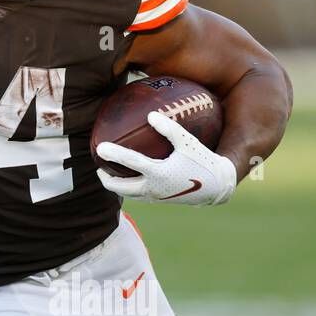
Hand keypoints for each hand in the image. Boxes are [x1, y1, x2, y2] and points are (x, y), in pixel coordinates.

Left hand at [96, 111, 236, 205]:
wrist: (217, 187)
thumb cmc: (202, 161)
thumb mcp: (188, 142)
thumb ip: (169, 129)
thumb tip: (150, 115)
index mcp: (159, 173)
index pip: (131, 163)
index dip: (114, 154)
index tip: (100, 147)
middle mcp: (154, 188)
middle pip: (120, 187)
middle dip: (106, 179)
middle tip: (98, 167)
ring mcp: (155, 197)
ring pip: (127, 194)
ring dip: (115, 186)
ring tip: (108, 175)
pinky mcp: (160, 200)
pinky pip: (137, 195)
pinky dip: (128, 188)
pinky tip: (128, 178)